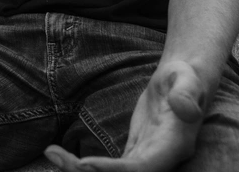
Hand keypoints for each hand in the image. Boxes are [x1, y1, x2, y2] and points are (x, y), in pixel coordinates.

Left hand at [44, 61, 205, 171]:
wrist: (183, 81)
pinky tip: (61, 155)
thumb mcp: (187, 78)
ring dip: (80, 170)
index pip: (142, 168)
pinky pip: (110, 169)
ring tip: (51, 153)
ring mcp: (148, 159)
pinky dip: (85, 166)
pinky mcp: (136, 154)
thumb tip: (186, 109)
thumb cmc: (185, 76)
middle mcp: (161, 159)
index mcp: (174, 145)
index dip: (113, 171)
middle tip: (53, 155)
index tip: (84, 163)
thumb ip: (187, 93)